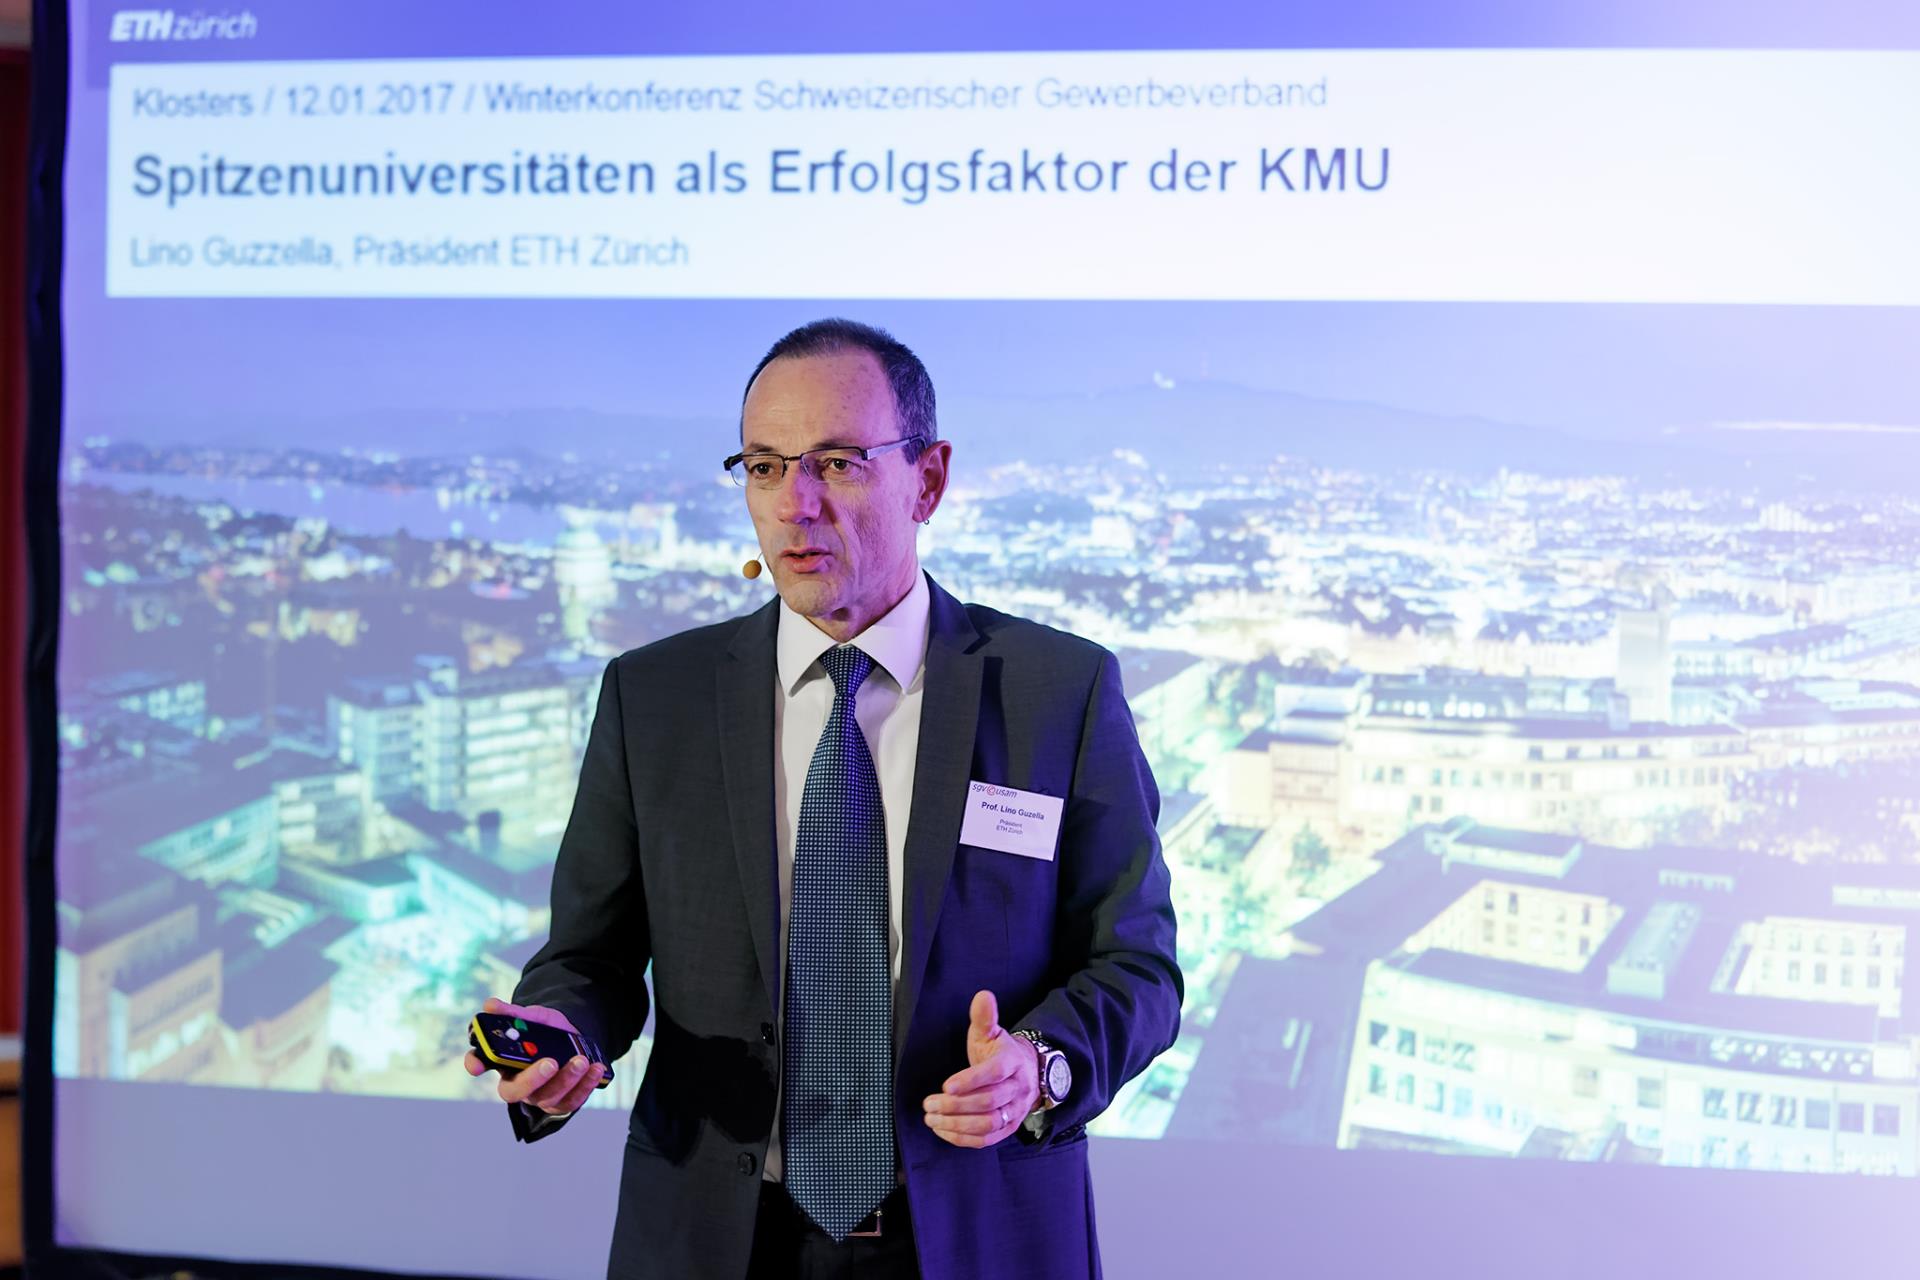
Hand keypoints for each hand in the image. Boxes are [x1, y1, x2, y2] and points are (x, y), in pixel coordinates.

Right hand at [463, 996, 604, 1116]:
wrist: (572, 1038)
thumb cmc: (545, 1030)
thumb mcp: (532, 1017)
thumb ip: (513, 1013)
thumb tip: (490, 1005)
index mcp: (501, 1061)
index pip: (478, 1064)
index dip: (475, 1064)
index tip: (477, 1065)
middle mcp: (517, 1083)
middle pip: (515, 1091)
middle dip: (533, 1079)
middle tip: (550, 1063)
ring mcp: (539, 1096)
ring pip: (548, 1097)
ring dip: (566, 1079)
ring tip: (581, 1060)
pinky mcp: (561, 1103)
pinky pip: (572, 1101)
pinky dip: (585, 1085)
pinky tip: (596, 1069)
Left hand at [922, 990, 1039, 1148]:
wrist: (1027, 1073)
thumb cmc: (1000, 1052)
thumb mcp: (992, 1033)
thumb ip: (984, 1017)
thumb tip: (982, 996)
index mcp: (1012, 1063)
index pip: (994, 1073)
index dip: (970, 1081)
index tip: (946, 1086)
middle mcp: (1017, 1089)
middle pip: (988, 1101)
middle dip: (955, 1105)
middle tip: (929, 1103)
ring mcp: (1014, 1111)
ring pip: (988, 1124)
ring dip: (956, 1124)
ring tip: (931, 1118)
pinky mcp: (1008, 1128)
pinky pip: (986, 1140)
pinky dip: (962, 1138)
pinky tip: (942, 1130)